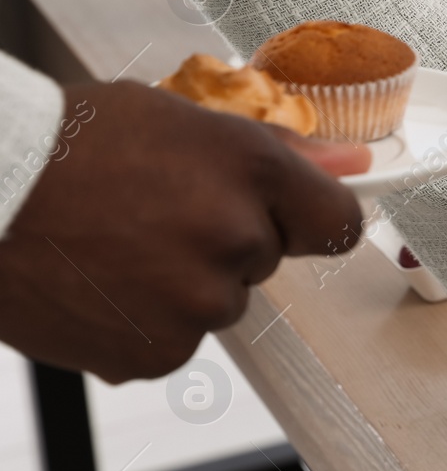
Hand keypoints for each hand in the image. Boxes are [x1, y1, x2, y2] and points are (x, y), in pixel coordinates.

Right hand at [0, 82, 364, 381]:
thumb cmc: (66, 146)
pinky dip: (141, 322)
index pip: (337, 221)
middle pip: (265, 259)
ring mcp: (198, 301)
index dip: (314, 220)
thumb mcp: (178, 119)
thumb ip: (277, 150)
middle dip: (222, 240)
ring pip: (216, 301)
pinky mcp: (158, 351)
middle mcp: (235, 237)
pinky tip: (97, 284)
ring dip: (179, 284)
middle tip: (149, 212)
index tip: (297, 220)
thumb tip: (356, 164)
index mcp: (250, 170)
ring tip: (111, 246)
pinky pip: (173, 341)